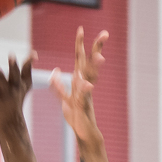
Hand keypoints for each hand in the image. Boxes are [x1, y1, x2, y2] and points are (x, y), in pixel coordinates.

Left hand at [49, 27, 108, 143]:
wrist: (85, 133)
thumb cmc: (76, 116)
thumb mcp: (64, 98)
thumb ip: (59, 84)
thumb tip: (55, 71)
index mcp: (80, 81)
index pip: (81, 60)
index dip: (80, 44)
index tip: (80, 28)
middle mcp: (85, 85)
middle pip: (91, 64)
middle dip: (97, 49)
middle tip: (105, 33)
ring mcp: (84, 95)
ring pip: (89, 78)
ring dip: (94, 67)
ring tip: (101, 56)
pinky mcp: (81, 107)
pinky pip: (79, 96)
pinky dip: (81, 88)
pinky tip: (81, 80)